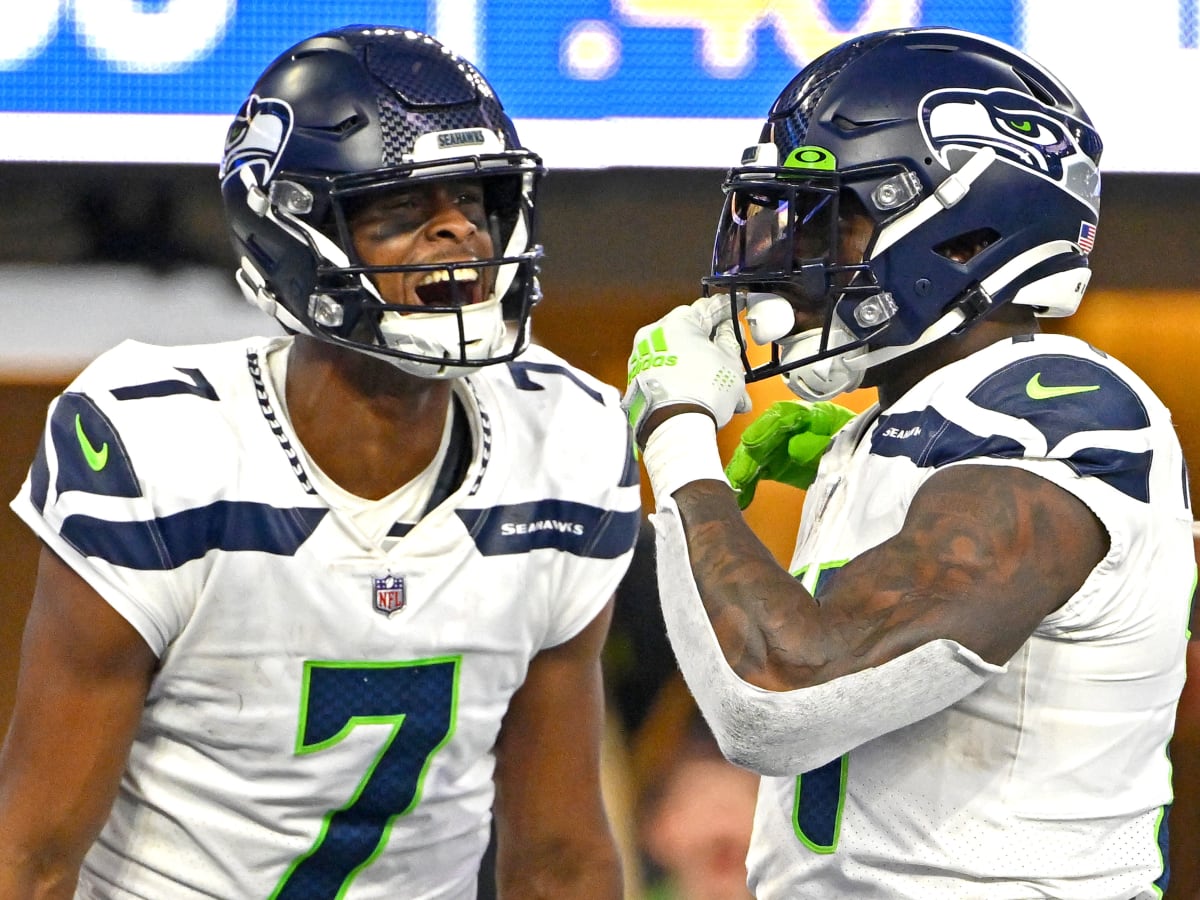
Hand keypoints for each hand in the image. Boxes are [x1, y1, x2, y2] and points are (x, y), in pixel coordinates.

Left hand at [622, 296, 750, 443]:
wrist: (673, 429)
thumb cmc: (702, 393)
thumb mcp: (730, 362)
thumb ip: (729, 340)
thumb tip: (726, 330)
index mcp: (677, 322)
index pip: (707, 308)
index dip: (726, 309)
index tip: (735, 307)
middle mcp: (655, 336)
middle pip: (692, 336)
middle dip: (716, 349)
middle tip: (734, 355)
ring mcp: (644, 359)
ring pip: (682, 359)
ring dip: (705, 372)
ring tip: (729, 393)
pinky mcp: (639, 381)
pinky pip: (670, 373)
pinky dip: (687, 381)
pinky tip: (707, 398)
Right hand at [724, 399, 854, 507]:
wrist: (857, 453)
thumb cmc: (852, 439)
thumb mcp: (842, 437)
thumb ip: (819, 442)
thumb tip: (793, 448)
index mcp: (804, 413)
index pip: (779, 417)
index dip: (763, 430)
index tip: (751, 444)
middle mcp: (784, 428)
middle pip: (759, 438)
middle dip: (747, 457)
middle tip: (738, 475)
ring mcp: (777, 447)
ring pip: (753, 456)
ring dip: (742, 472)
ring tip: (736, 489)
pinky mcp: (773, 464)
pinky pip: (756, 473)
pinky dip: (747, 485)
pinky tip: (741, 497)